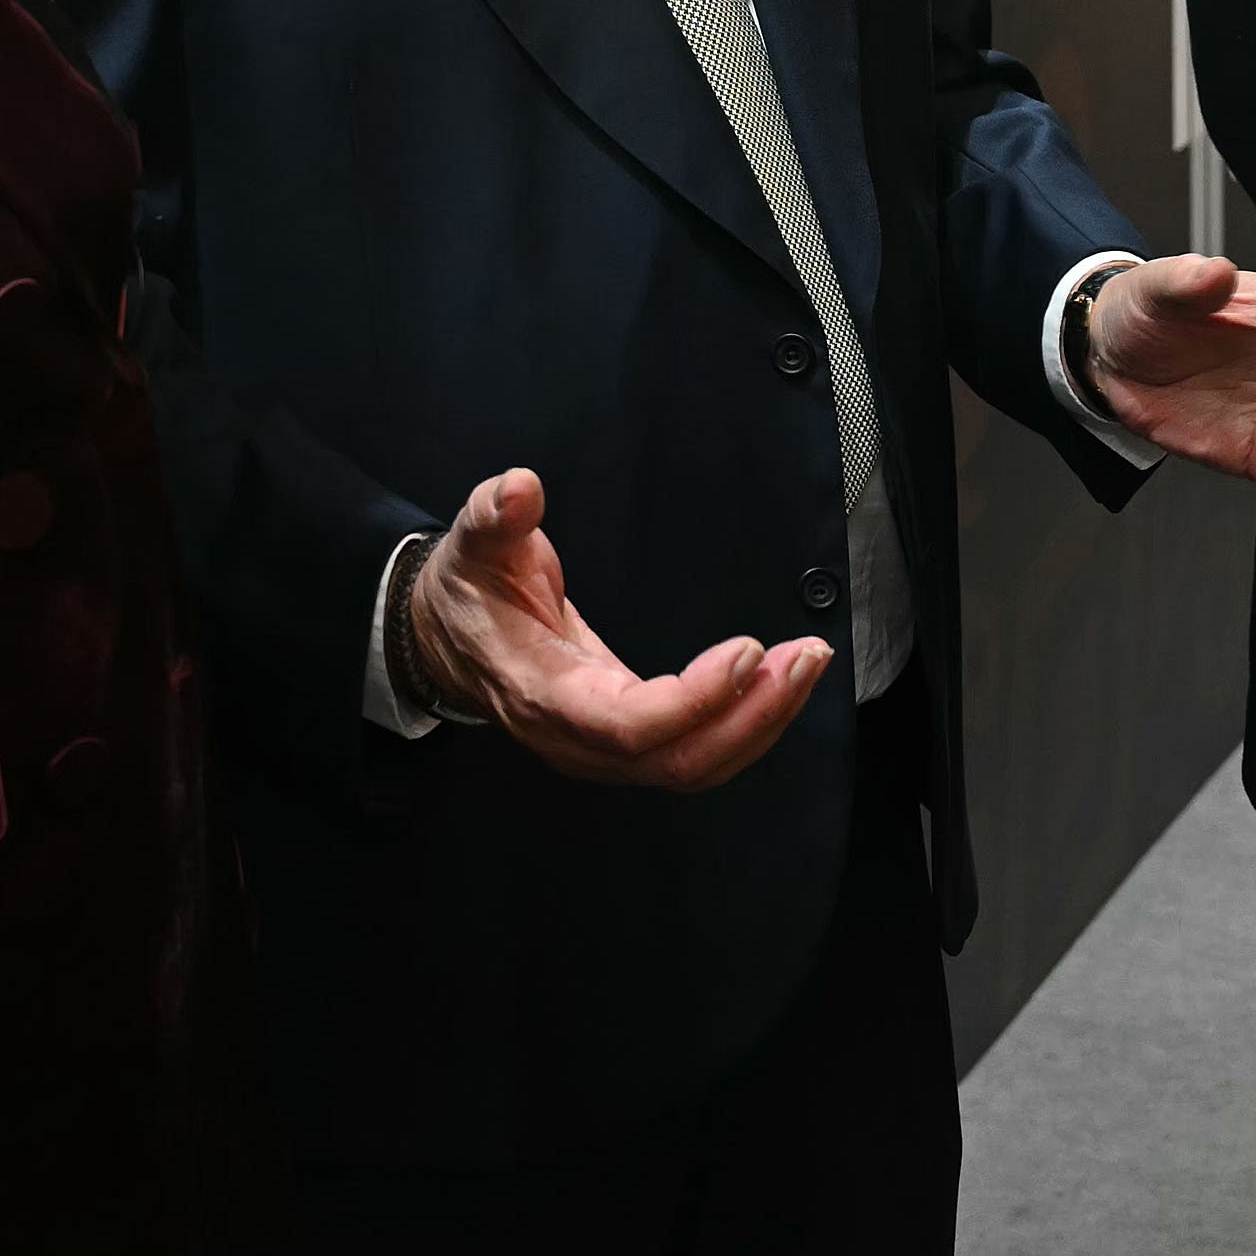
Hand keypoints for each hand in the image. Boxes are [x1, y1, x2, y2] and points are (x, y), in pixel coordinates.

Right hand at [405, 468, 828, 787]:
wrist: (447, 640)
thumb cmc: (468, 593)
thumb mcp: (472, 544)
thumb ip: (494, 515)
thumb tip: (520, 490)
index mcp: (541, 694)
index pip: (625, 725)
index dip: (691, 700)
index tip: (747, 651)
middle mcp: (577, 738)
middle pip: (677, 760)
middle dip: (751, 716)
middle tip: (805, 656)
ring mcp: (605, 750)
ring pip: (695, 765)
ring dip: (761, 722)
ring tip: (808, 662)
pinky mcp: (629, 742)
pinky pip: (696, 752)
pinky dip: (747, 724)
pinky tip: (781, 682)